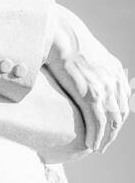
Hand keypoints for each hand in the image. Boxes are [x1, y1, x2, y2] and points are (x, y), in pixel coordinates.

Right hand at [44, 6, 129, 152]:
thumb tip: (80, 73)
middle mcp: (114, 80)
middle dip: (113, 132)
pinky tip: (90, 144)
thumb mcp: (85, 53)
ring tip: (96, 148)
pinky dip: (96, 135)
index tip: (108, 130)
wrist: (59, 34)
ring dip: (105, 138)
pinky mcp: (90, 93)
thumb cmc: (64, 41)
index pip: (123, 101)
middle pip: (120, 114)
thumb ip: (90, 67)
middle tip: (103, 144)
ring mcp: (104, 87)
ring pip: (111, 121)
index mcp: (115, 71)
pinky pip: (97, 121)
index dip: (117, 119)